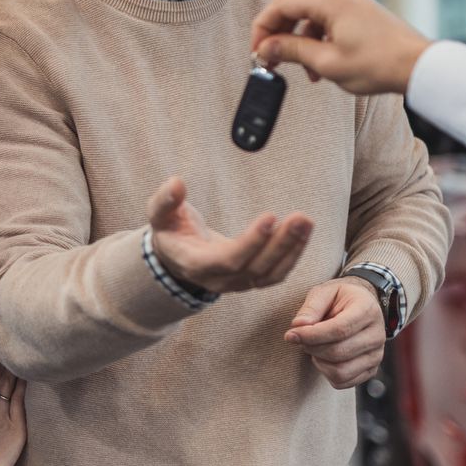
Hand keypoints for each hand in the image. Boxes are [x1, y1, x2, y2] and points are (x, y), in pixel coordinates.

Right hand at [147, 176, 312, 295]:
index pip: (228, 259)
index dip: (251, 242)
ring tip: (306, 222)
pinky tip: (303, 233)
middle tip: (300, 218)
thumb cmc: (169, 231)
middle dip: (280, 244)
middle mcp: (218, 280)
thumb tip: (177, 182)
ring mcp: (236, 283)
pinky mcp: (250, 280)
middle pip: (255, 268)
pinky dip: (292, 256)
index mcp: (195, 265)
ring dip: (292, 249)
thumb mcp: (159, 214)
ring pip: (269, 274)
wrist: (175, 257)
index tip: (270, 217)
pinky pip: (276, 274)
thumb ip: (166, 200)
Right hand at [249, 0, 431, 96]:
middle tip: (273, 62)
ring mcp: (352, 4)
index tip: (258, 51)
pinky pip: (329, 24)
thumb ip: (292, 51)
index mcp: (330, 1)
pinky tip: (323, 68)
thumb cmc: (378, 65)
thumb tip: (266, 47)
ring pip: (311, 20)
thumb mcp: (327, 62)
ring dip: (301, 44)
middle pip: (295, 11)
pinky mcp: (360, 16)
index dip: (263, 29)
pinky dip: (319, 43)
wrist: (419, 67)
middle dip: (280, 37)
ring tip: (305, 73)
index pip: (281, 6)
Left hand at [286, 278, 385, 388]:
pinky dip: (326, 373)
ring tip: (314, 347)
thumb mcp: (324, 292)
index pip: (339, 330)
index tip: (291, 335)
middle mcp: (377, 334)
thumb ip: (311, 308)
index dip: (311, 335)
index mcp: (367, 310)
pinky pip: (343, 382)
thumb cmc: (340, 299)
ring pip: (340, 371)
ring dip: (319, 362)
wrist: (361, 306)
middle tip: (302, 338)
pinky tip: (323, 358)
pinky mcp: (371, 370)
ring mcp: (377, 355)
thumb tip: (298, 326)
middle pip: (338, 352)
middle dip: (312, 348)